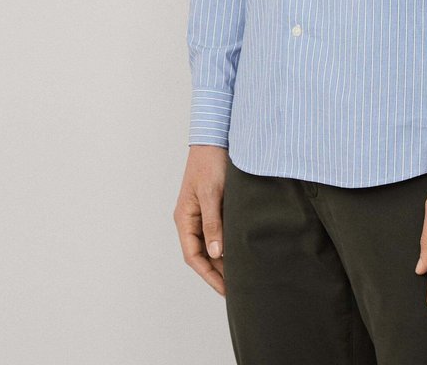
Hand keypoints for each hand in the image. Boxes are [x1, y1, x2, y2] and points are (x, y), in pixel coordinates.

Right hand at [173, 144, 228, 295]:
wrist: (216, 138)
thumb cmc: (210, 162)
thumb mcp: (211, 193)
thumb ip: (213, 223)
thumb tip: (216, 253)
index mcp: (184, 218)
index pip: (193, 256)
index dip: (209, 275)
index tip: (225, 289)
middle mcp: (191, 219)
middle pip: (202, 254)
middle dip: (217, 272)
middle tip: (236, 288)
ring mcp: (202, 212)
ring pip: (211, 244)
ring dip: (223, 259)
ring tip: (240, 275)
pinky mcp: (215, 206)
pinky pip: (219, 231)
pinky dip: (228, 243)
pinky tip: (241, 250)